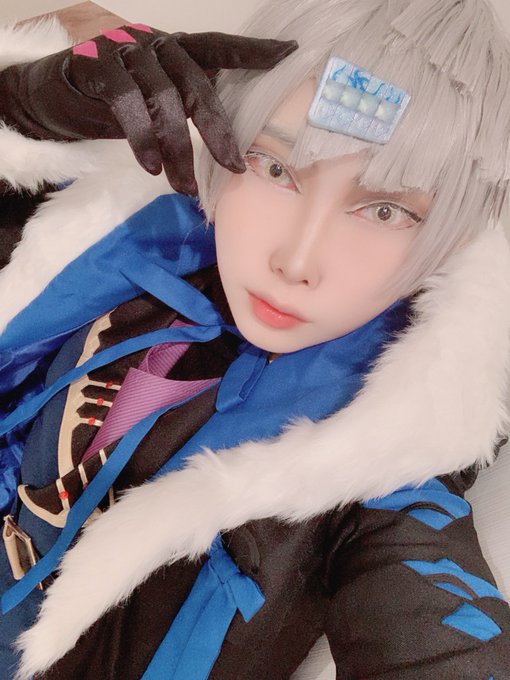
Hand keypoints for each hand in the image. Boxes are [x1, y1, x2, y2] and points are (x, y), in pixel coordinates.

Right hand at [0, 24, 297, 193]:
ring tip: (182, 186)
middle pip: (197, 84)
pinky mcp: (97, 65)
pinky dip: (140, 136)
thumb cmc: (116, 103)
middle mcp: (157, 45)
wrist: (55, 95)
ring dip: (176, 149)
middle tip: (233, 167)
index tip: (289, 53)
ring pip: (163, 99)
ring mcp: (126, 51)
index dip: (253, 50)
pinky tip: (149, 165)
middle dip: (218, 130)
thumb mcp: (157, 103)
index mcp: (176, 51)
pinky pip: (126, 102)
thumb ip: (187, 108)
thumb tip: (231, 149)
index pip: (219, 47)